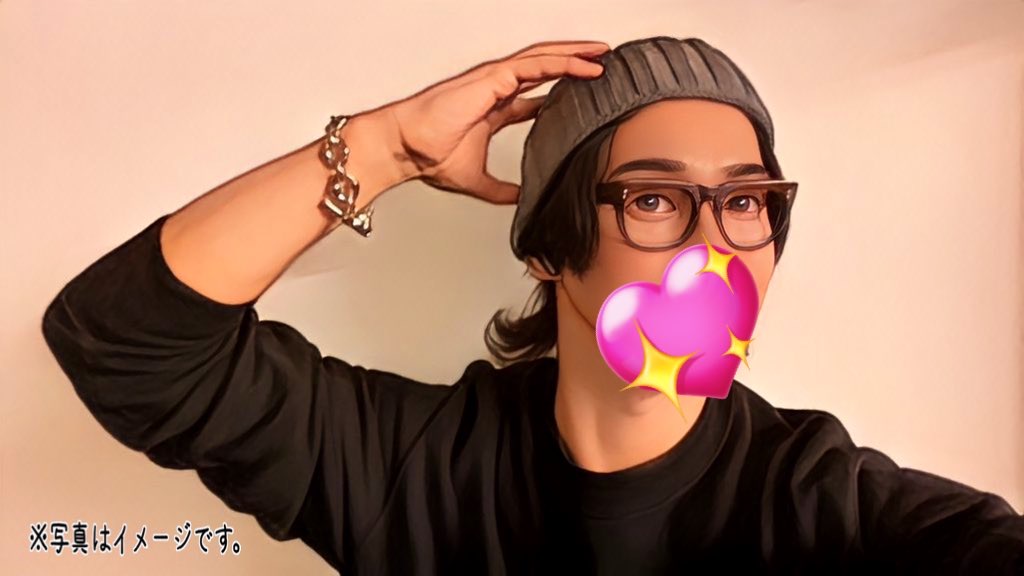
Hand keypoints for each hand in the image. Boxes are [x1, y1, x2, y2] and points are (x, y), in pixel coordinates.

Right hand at [386, 40, 607, 203]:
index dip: (560, 91)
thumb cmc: (429, 157)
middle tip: (602, 64)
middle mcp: (496, 90)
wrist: (407, 149)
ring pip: (543, 58)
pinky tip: (584, 63)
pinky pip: (535, 64)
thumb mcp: (478, 180)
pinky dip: (562, 61)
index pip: (534, 94)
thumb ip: (501, 189)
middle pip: (544, 69)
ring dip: (574, 55)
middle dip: (574, 65)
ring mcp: (495, 80)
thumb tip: (522, 199)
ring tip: (601, 54)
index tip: (584, 94)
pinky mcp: (493, 78)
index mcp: (493, 109)